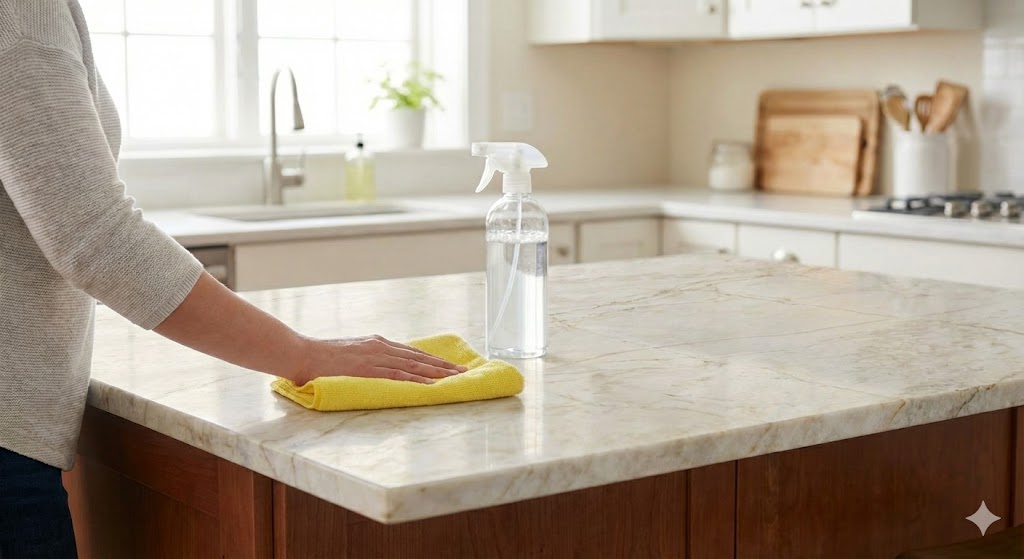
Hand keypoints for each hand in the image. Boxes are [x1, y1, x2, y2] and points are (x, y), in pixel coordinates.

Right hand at [291, 335, 467, 385]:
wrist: (301, 354)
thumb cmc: (319, 359)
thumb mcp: (348, 357)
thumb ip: (364, 362)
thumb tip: (375, 371)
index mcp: (375, 344)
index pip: (410, 352)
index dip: (431, 359)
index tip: (448, 364)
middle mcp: (379, 346)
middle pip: (418, 356)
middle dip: (442, 364)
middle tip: (463, 370)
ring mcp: (375, 356)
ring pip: (413, 364)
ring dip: (436, 371)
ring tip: (455, 376)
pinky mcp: (368, 368)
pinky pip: (397, 374)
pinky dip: (417, 379)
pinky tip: (431, 383)